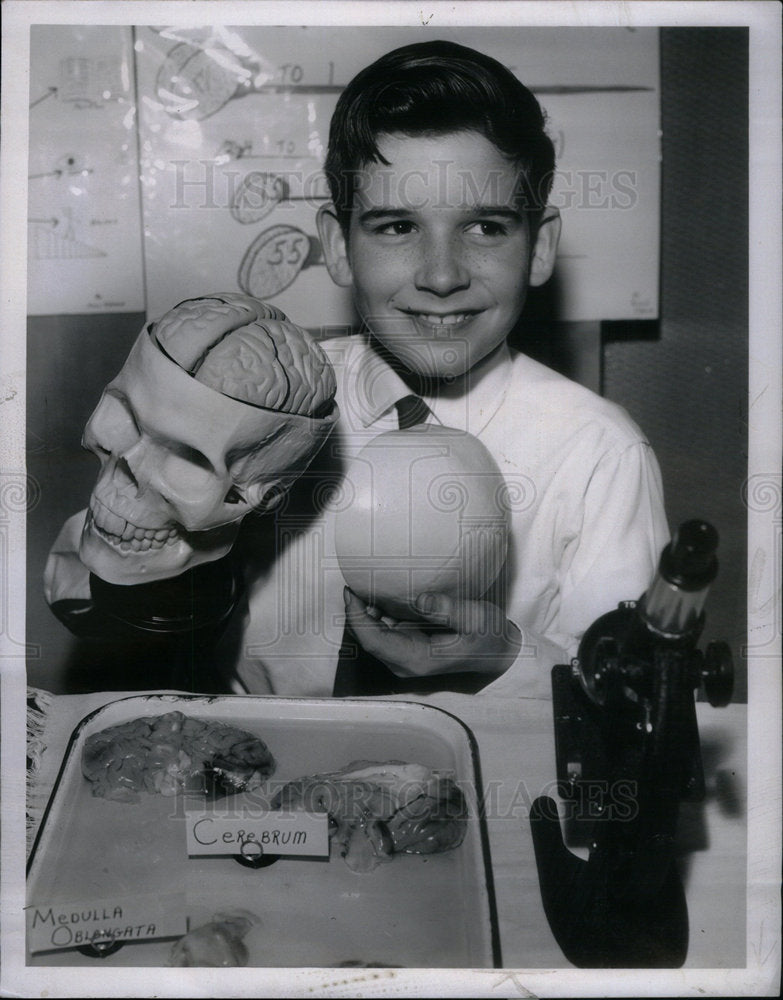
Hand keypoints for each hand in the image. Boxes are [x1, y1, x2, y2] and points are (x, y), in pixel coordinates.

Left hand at [343, 587, 521, 679]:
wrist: (500, 653)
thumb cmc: (489, 638)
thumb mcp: (476, 619)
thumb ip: (448, 609)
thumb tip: (420, 599)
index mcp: (416, 659)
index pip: (374, 641)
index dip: (356, 618)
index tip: (350, 593)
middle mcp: (406, 661)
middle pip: (369, 638)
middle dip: (356, 612)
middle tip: (352, 581)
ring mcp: (407, 655)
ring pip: (375, 634)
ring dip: (366, 612)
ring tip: (363, 584)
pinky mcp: (410, 646)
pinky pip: (386, 631)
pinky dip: (378, 613)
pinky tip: (379, 594)